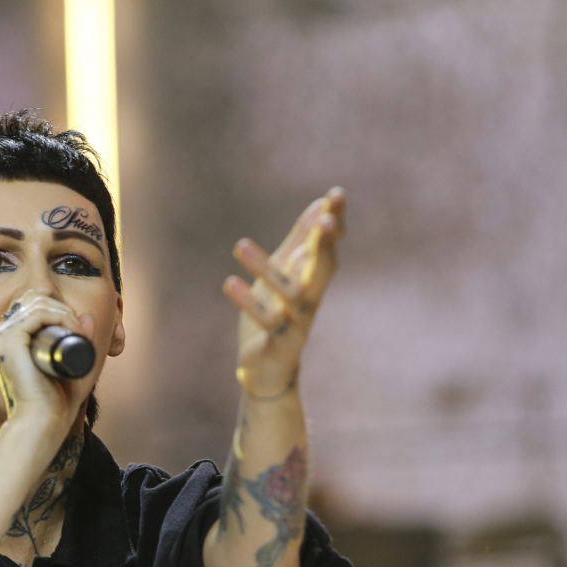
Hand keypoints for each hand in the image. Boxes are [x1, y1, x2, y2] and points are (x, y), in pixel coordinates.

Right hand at [0, 294, 96, 431]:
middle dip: (61, 309)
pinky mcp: (6, 342)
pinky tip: (71, 330)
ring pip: (37, 303)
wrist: (43, 422)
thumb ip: (82, 341)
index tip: (77, 331)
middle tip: (79, 332)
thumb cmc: (55, 401)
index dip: (57, 311)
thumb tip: (87, 316)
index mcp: (6, 343)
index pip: (31, 308)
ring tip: (77, 334)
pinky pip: (37, 313)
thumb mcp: (72, 364)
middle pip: (33, 300)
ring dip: (63, 313)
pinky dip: (60, 316)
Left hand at [222, 187, 345, 396]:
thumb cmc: (276, 318)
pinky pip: (268, 322)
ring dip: (267, 269)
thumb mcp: (284, 275)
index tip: (336, 193)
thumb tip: (319, 205)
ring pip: (291, 294)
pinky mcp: (279, 343)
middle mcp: (310, 299)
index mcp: (312, 281)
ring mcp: (297, 322)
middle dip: (326, 243)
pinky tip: (230, 283)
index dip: (334, 222)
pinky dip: (249, 303)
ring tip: (239, 245)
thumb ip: (299, 242)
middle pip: (324, 269)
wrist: (268, 372)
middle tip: (327, 218)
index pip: (328, 247)